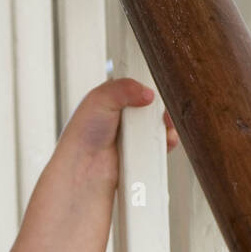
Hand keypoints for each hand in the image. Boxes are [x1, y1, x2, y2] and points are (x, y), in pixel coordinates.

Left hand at [61, 77, 180, 187]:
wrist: (84, 168)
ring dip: (166, 121)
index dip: (148, 84)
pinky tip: (165, 139)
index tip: (155, 86)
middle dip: (160, 104)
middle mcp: (124, 114)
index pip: (138, 83)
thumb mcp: (100, 98)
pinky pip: (162, 141)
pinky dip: (167, 139)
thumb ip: (124, 88)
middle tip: (159, 108)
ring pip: (160, 121)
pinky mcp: (143, 150)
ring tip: (164, 123)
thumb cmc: (83, 135)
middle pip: (153, 102)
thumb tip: (149, 93)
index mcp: (113, 97)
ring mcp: (134, 132)